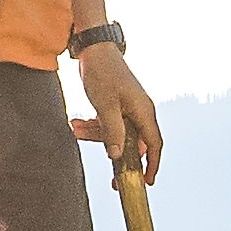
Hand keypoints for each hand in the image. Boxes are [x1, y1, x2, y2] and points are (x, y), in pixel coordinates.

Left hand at [73, 42, 164, 184]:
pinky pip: (108, 123)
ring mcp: (128, 108)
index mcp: (143, 111)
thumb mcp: (105, 105)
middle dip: (115, 153)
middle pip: (133, 143)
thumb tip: (116, 156)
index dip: (153, 164)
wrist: (93, 48)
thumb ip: (112, 132)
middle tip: (109, 177)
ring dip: (96, 135)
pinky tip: (77, 122)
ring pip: (116, 133)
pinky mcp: (116, 105)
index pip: (154, 144)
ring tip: (76, 126)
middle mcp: (140, 111)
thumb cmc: (102, 72)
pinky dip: (93, 125)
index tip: (147, 182)